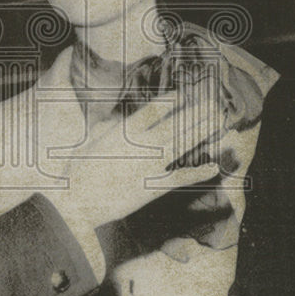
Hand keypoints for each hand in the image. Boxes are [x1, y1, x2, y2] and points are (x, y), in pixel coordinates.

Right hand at [44, 89, 224, 229]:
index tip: (182, 95)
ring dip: (201, 131)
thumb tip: (113, 120)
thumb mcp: (88, 142)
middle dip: (196, 113)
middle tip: (213, 104)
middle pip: (175, 123)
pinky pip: (180, 178)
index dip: (169, 101)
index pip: (153, 110)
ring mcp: (149, 164)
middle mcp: (141, 144)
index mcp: (124, 130)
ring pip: (182, 143)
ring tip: (218, 120)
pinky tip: (212, 166)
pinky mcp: (152, 187)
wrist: (76, 200)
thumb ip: (105, 128)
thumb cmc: (77, 172)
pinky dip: (197, 172)